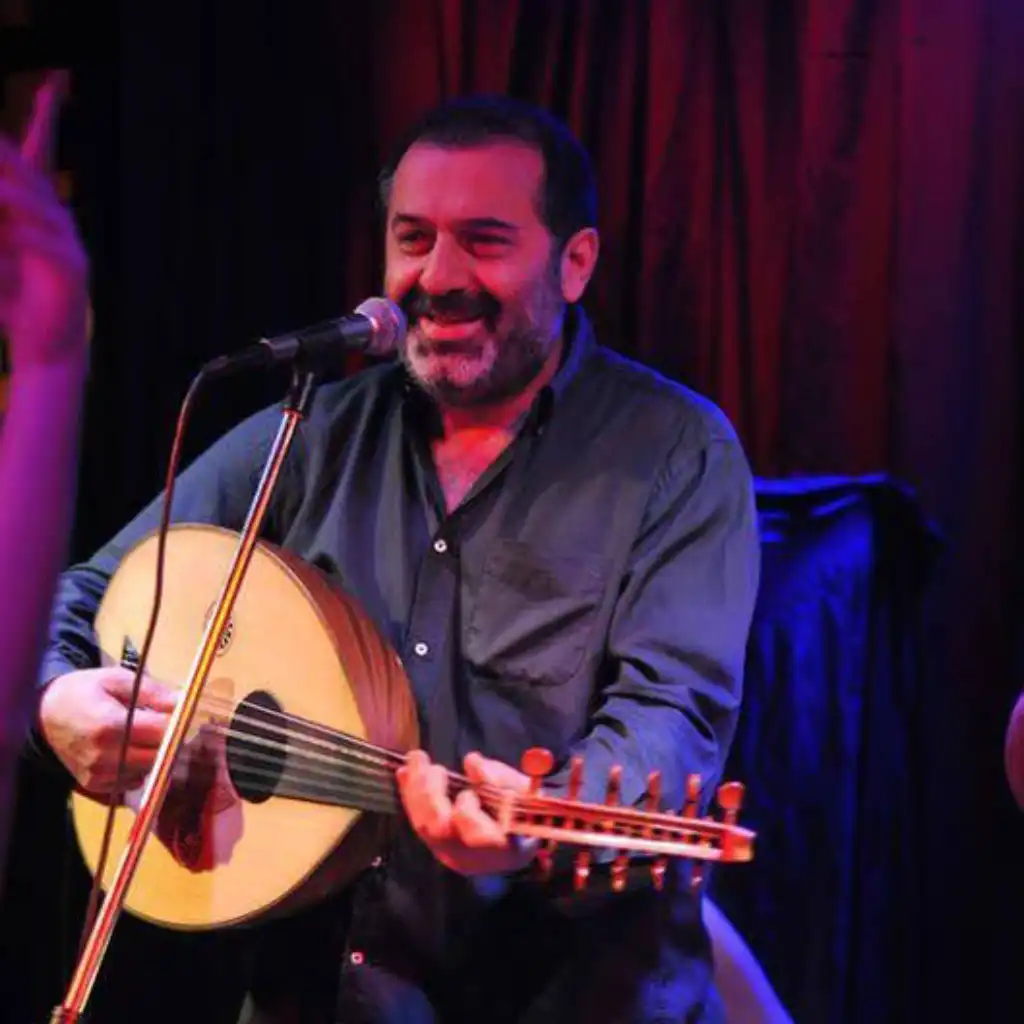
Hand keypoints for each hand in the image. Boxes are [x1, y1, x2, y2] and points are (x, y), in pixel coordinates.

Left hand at [0, 70, 89, 370]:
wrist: (50, 350)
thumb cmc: (17, 305)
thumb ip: (0, 234)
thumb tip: (2, 194)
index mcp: (41, 213)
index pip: (41, 158)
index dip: (46, 122)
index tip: (52, 88)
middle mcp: (59, 222)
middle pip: (35, 174)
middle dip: (9, 157)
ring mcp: (71, 245)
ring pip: (39, 206)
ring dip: (10, 195)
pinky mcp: (74, 271)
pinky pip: (46, 244)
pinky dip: (23, 237)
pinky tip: (9, 236)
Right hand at [39, 667, 176, 793]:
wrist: (47, 715)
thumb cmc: (85, 691)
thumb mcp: (117, 679)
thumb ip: (153, 692)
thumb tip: (184, 702)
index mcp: (108, 726)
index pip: (161, 732)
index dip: (180, 724)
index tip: (187, 714)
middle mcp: (102, 756)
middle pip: (159, 757)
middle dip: (172, 742)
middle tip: (174, 725)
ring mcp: (98, 775)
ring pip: (149, 772)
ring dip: (157, 756)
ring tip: (149, 735)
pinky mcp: (97, 786)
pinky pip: (134, 782)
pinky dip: (141, 768)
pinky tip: (134, 750)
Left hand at [396, 749, 535, 875]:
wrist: (519, 834)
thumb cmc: (525, 808)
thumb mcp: (523, 789)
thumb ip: (500, 777)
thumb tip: (472, 763)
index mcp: (502, 847)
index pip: (477, 836)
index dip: (467, 812)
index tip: (469, 792)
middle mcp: (471, 858)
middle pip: (440, 831)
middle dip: (429, 793)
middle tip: (427, 762)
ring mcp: (451, 854)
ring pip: (423, 826)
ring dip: (415, 790)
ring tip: (414, 760)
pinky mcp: (437, 846)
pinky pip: (419, 822)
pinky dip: (411, 795)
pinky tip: (405, 772)